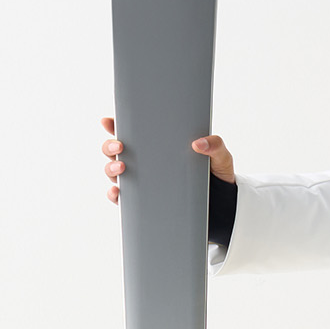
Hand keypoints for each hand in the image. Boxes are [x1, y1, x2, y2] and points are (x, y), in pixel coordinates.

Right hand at [100, 119, 235, 202]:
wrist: (221, 207)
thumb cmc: (216, 176)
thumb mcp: (220, 158)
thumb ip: (215, 146)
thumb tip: (199, 144)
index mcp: (158, 145)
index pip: (132, 131)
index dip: (115, 124)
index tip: (107, 121)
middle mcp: (145, 161)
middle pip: (116, 150)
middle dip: (110, 145)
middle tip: (120, 145)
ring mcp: (142, 181)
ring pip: (114, 172)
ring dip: (111, 168)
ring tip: (122, 167)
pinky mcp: (144, 201)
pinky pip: (123, 198)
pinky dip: (115, 195)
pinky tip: (118, 192)